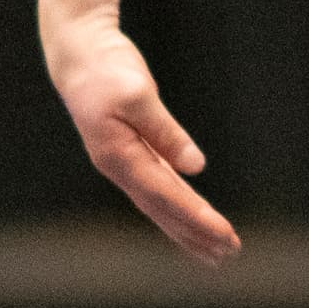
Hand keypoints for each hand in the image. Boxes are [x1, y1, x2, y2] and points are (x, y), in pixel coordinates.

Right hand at [47, 12, 236, 264]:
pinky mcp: (135, 153)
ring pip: (162, 204)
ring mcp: (125, 163)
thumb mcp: (137, 93)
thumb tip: (194, 166)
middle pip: (163, 209)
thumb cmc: (105, 68)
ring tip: (218, 251)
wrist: (78, 54)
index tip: (225, 234)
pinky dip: (180, 207)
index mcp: (118, 155)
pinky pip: (161, 189)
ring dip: (189, 228)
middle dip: (196, 234)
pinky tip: (195, 220)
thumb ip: (165, 131)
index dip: (195, 217)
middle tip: (230, 254)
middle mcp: (120, 167)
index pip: (164, 195)